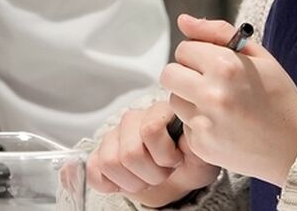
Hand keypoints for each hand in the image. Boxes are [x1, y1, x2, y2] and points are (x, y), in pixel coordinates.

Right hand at [87, 100, 218, 206]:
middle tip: (162, 174)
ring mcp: (113, 135)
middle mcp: (133, 119)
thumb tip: (184, 137)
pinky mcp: (98, 153)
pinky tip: (127, 181)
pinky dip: (111, 184)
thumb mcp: (202, 153)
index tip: (176, 161)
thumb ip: (196, 142)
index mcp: (159, 111)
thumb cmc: (190, 162)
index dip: (164, 156)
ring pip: (110, 163)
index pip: (151, 130)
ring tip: (147, 177)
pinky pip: (93, 171)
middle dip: (151, 174)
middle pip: (130, 153)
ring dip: (133, 181)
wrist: (178, 176)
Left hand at [160, 15, 296, 184]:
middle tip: (209, 83)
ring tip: (218, 106)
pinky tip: (222, 126)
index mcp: (226, 66)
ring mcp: (205, 122)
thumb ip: (218, 32)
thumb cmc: (279, 97)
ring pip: (173, 100)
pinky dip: (198, 124)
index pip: (184, 49)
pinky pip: (184, 125)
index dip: (199, 55)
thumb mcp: (259, 57)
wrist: (295, 146)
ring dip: (189, 100)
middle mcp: (211, 93)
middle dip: (186, 75)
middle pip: (169, 74)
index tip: (214, 65)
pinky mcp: (201, 145)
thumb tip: (183, 20)